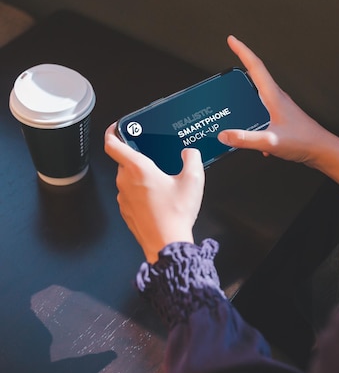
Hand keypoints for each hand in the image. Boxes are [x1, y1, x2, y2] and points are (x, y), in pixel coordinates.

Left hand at [104, 124, 204, 262]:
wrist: (167, 244)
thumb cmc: (176, 214)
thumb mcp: (193, 180)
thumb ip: (192, 158)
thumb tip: (189, 152)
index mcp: (138, 169)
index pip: (113, 144)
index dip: (112, 132)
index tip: (117, 127)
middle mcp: (125, 182)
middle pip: (124, 161)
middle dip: (137, 158)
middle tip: (154, 158)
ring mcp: (123, 198)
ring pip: (128, 179)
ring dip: (140, 177)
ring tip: (161, 182)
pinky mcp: (126, 211)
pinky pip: (130, 195)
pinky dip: (141, 193)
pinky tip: (159, 199)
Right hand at [218, 36, 329, 165]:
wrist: (322, 150)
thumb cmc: (303, 142)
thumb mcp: (270, 141)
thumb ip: (246, 139)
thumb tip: (224, 135)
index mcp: (274, 97)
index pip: (256, 67)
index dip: (242, 51)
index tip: (232, 40)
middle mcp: (277, 98)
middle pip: (256, 77)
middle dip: (242, 67)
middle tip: (228, 65)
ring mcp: (280, 108)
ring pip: (259, 95)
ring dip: (246, 94)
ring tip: (232, 99)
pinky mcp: (282, 118)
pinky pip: (263, 111)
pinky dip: (253, 117)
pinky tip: (250, 135)